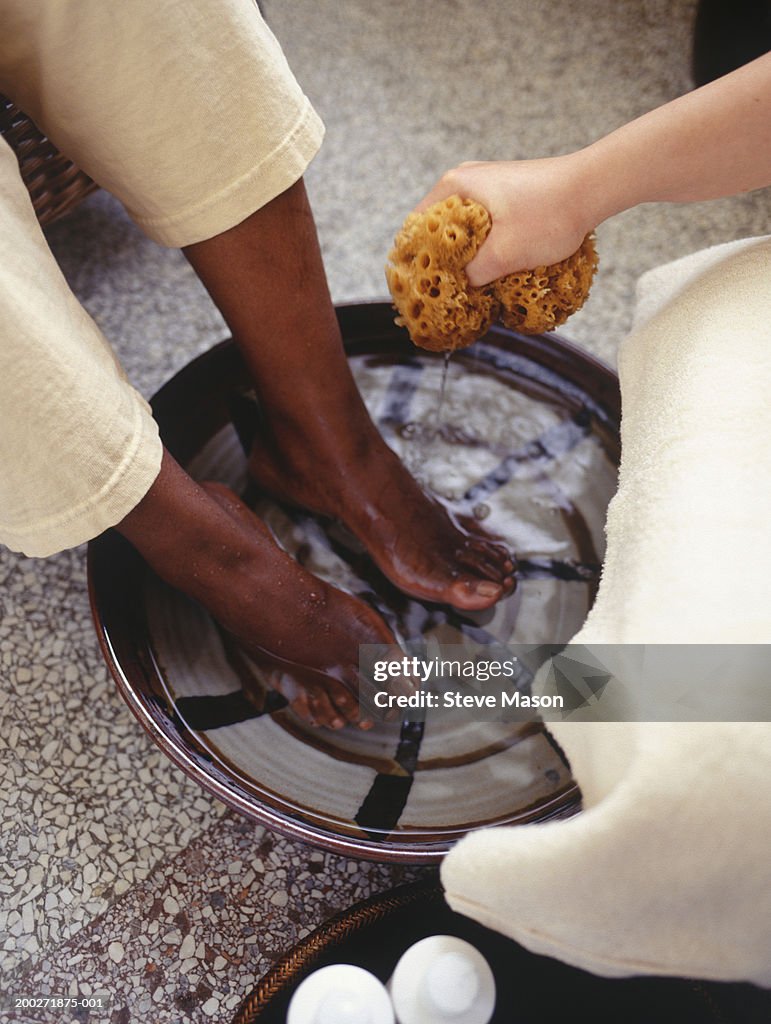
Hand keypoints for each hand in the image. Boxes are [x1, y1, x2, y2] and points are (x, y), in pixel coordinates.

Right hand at [415, 153, 596, 285]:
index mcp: (454, 186)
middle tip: (443, 291)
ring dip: (464, 255)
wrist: (593, 186)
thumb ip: (471, 276)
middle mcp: (466, 179)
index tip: (418, 288)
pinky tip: (493, 265)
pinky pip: (483, 223)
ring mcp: (488, 183)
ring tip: (468, 284)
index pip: (415, 228)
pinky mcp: (507, 192)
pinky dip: (483, 245)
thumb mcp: (503, 255)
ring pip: (462, 227)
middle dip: (440, 261)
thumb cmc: (548, 215)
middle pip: (437, 228)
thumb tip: (457, 291)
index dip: (414, 261)